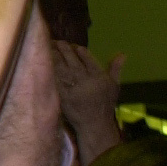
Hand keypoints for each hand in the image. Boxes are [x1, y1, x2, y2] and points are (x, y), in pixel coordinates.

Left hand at [53, 41, 124, 165]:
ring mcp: (75, 89)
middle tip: (56, 41)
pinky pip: (55, 81)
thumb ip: (115, 68)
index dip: (79, 51)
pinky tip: (44, 64)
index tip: (73, 45)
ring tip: (48, 48)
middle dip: (64, 50)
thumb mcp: (114, 86)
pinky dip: (50, 72)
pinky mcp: (64, 97)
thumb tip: (122, 53)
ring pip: (63, 69)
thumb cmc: (105, 103)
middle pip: (73, 62)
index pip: (88, 59)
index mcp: (99, 77)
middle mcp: (87, 81)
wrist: (95, 124)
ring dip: (55, 57)